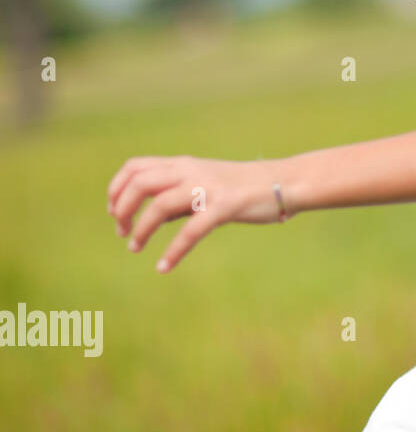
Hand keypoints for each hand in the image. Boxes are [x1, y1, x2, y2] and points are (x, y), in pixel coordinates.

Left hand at [106, 155, 286, 272]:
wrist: (283, 182)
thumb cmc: (243, 187)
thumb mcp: (205, 185)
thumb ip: (178, 196)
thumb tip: (151, 219)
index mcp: (183, 164)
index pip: (135, 167)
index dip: (117, 189)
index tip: (115, 212)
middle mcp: (190, 171)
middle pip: (140, 183)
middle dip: (122, 209)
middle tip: (122, 231)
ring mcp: (207, 188)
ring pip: (160, 206)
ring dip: (141, 230)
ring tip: (135, 248)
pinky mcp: (224, 206)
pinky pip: (191, 232)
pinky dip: (173, 252)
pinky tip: (163, 267)